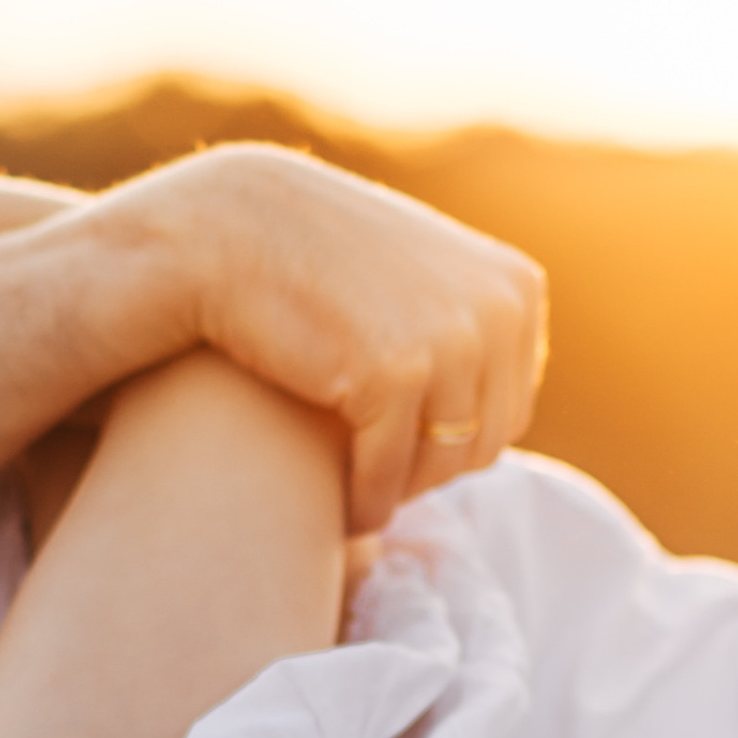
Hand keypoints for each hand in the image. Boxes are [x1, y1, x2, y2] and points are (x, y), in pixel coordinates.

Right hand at [106, 147, 547, 535]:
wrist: (222, 227)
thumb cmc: (313, 261)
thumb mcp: (415, 275)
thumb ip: (469, 325)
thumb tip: (512, 412)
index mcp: (516, 288)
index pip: (509, 408)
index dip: (452, 440)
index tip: (400, 449)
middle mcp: (499, 310)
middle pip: (484, 442)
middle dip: (428, 469)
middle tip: (374, 478)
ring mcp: (452, 339)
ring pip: (444, 466)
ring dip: (398, 490)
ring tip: (359, 492)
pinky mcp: (395, 371)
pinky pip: (392, 474)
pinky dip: (366, 502)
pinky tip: (340, 509)